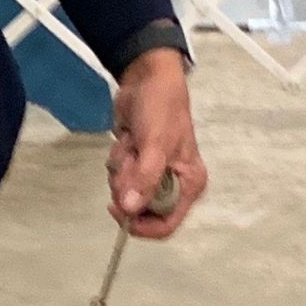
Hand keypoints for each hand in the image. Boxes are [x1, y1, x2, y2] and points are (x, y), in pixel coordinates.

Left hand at [107, 50, 206, 240]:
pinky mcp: (136, 164)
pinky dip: (117, 160)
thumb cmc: (161, 108)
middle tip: (130, 158)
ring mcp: (153, 175)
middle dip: (128, 185)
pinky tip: (127, 139)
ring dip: (121, 169)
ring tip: (132, 143)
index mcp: (189, 185)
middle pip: (140, 210)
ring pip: (125, 192)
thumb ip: (145, 178)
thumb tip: (130, 209)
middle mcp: (173, 185)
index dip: (142, 226)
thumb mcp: (156, 144)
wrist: (146, 79)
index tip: (120, 211)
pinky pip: (118, 177)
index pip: (166, 225)